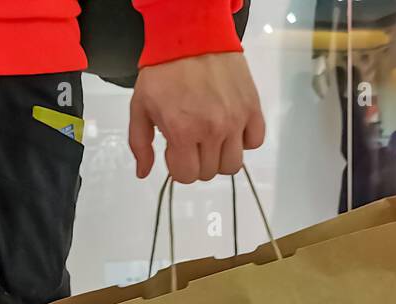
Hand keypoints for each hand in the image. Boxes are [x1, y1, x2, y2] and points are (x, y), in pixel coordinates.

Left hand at [129, 52, 265, 182]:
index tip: (176, 149)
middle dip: (197, 161)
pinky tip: (231, 128)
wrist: (193, 35)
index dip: (178, 166)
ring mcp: (235, 120)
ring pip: (233, 164)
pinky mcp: (252, 109)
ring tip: (212, 138)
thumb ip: (140, 143)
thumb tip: (144, 173)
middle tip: (192, 140)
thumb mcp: (141, 106)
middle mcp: (212, 130)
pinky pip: (255, 141)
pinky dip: (244, 140)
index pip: (187, 176)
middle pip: (210, 172)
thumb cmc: (164, 70)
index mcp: (182, 132)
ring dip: (221, 157)